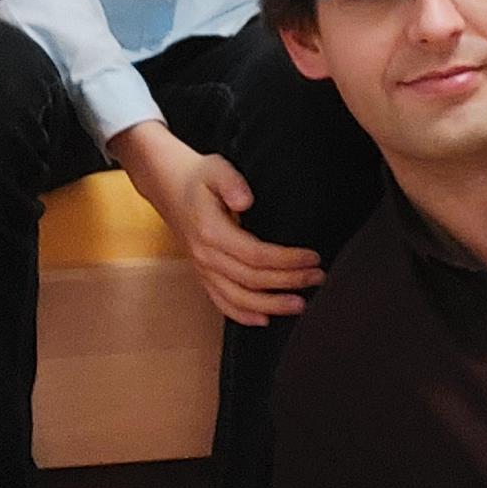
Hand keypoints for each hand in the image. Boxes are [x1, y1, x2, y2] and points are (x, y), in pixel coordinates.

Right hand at [109, 123, 323, 327]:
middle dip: (289, 282)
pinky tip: (265, 319)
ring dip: (271, 306)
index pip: (256, 254)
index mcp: (212, 232)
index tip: (313, 257)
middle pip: (252, 280)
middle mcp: (206, 256)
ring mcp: (203, 269)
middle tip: (318, 278)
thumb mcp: (215, 168)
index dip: (287, 260)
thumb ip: (231, 182)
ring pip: (238, 298)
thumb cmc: (197, 178)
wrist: (168, 187)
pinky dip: (243, 315)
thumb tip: (246, 201)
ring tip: (300, 304)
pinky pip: (222, 302)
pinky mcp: (203, 274)